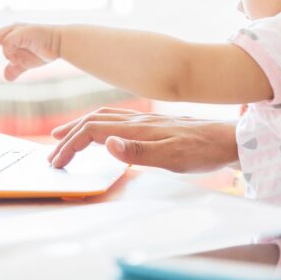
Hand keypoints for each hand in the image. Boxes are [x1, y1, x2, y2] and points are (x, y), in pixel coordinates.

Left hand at [0, 23, 60, 80]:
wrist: (61, 44)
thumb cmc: (44, 51)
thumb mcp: (25, 63)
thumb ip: (14, 68)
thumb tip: (6, 76)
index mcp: (8, 36)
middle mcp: (8, 30)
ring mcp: (14, 29)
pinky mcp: (22, 31)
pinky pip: (7, 43)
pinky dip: (8, 54)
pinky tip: (14, 60)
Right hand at [47, 107, 238, 171]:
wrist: (228, 139)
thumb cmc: (203, 152)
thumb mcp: (173, 158)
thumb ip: (139, 152)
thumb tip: (108, 144)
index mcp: (138, 128)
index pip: (93, 131)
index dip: (71, 145)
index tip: (57, 162)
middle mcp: (139, 120)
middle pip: (94, 121)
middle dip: (69, 136)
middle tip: (52, 152)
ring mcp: (146, 120)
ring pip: (104, 117)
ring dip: (81, 126)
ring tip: (64, 136)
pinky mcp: (154, 124)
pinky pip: (117, 119)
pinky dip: (99, 125)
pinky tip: (102, 133)